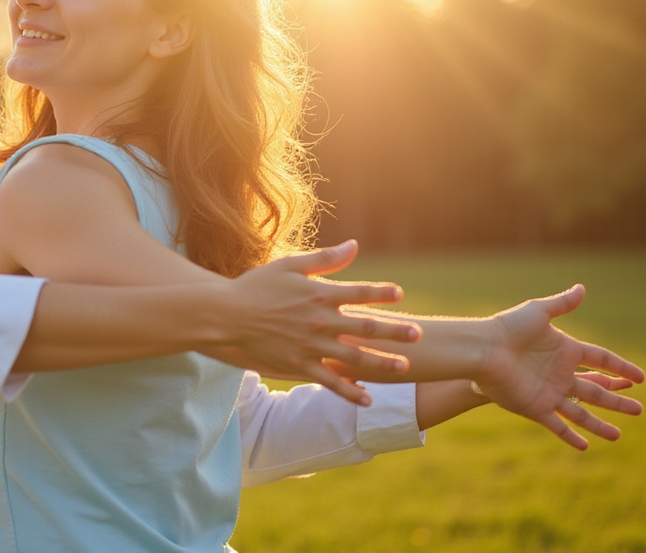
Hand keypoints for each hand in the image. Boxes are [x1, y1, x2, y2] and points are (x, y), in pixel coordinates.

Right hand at [204, 240, 420, 405]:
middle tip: (417, 335)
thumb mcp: (290, 265)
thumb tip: (355, 245)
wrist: (227, 315)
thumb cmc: (257, 286)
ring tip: (403, 368)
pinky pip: (329, 381)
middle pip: (365, 327)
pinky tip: (367, 399)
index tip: (400, 295)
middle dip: (394, 331)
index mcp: (319, 294)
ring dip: (380, 363)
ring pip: (353, 357)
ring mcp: (311, 346)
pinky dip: (349, 391)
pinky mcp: (299, 365)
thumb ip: (325, 259)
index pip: (359, 292)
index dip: (381, 293)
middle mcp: (320, 321)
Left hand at [473, 285, 644, 449]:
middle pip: (596, 391)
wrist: (482, 350)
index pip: (600, 360)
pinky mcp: (535, 407)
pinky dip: (571, 436)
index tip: (641, 377)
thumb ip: (562, 304)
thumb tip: (582, 288)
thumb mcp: (538, 312)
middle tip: (640, 410)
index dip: (620, 368)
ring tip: (619, 435)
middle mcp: (559, 375)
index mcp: (564, 351)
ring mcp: (548, 393)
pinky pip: (557, 425)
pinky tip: (586, 446)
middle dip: (617, 401)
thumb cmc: (507, 328)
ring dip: (600, 425)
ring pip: (581, 413)